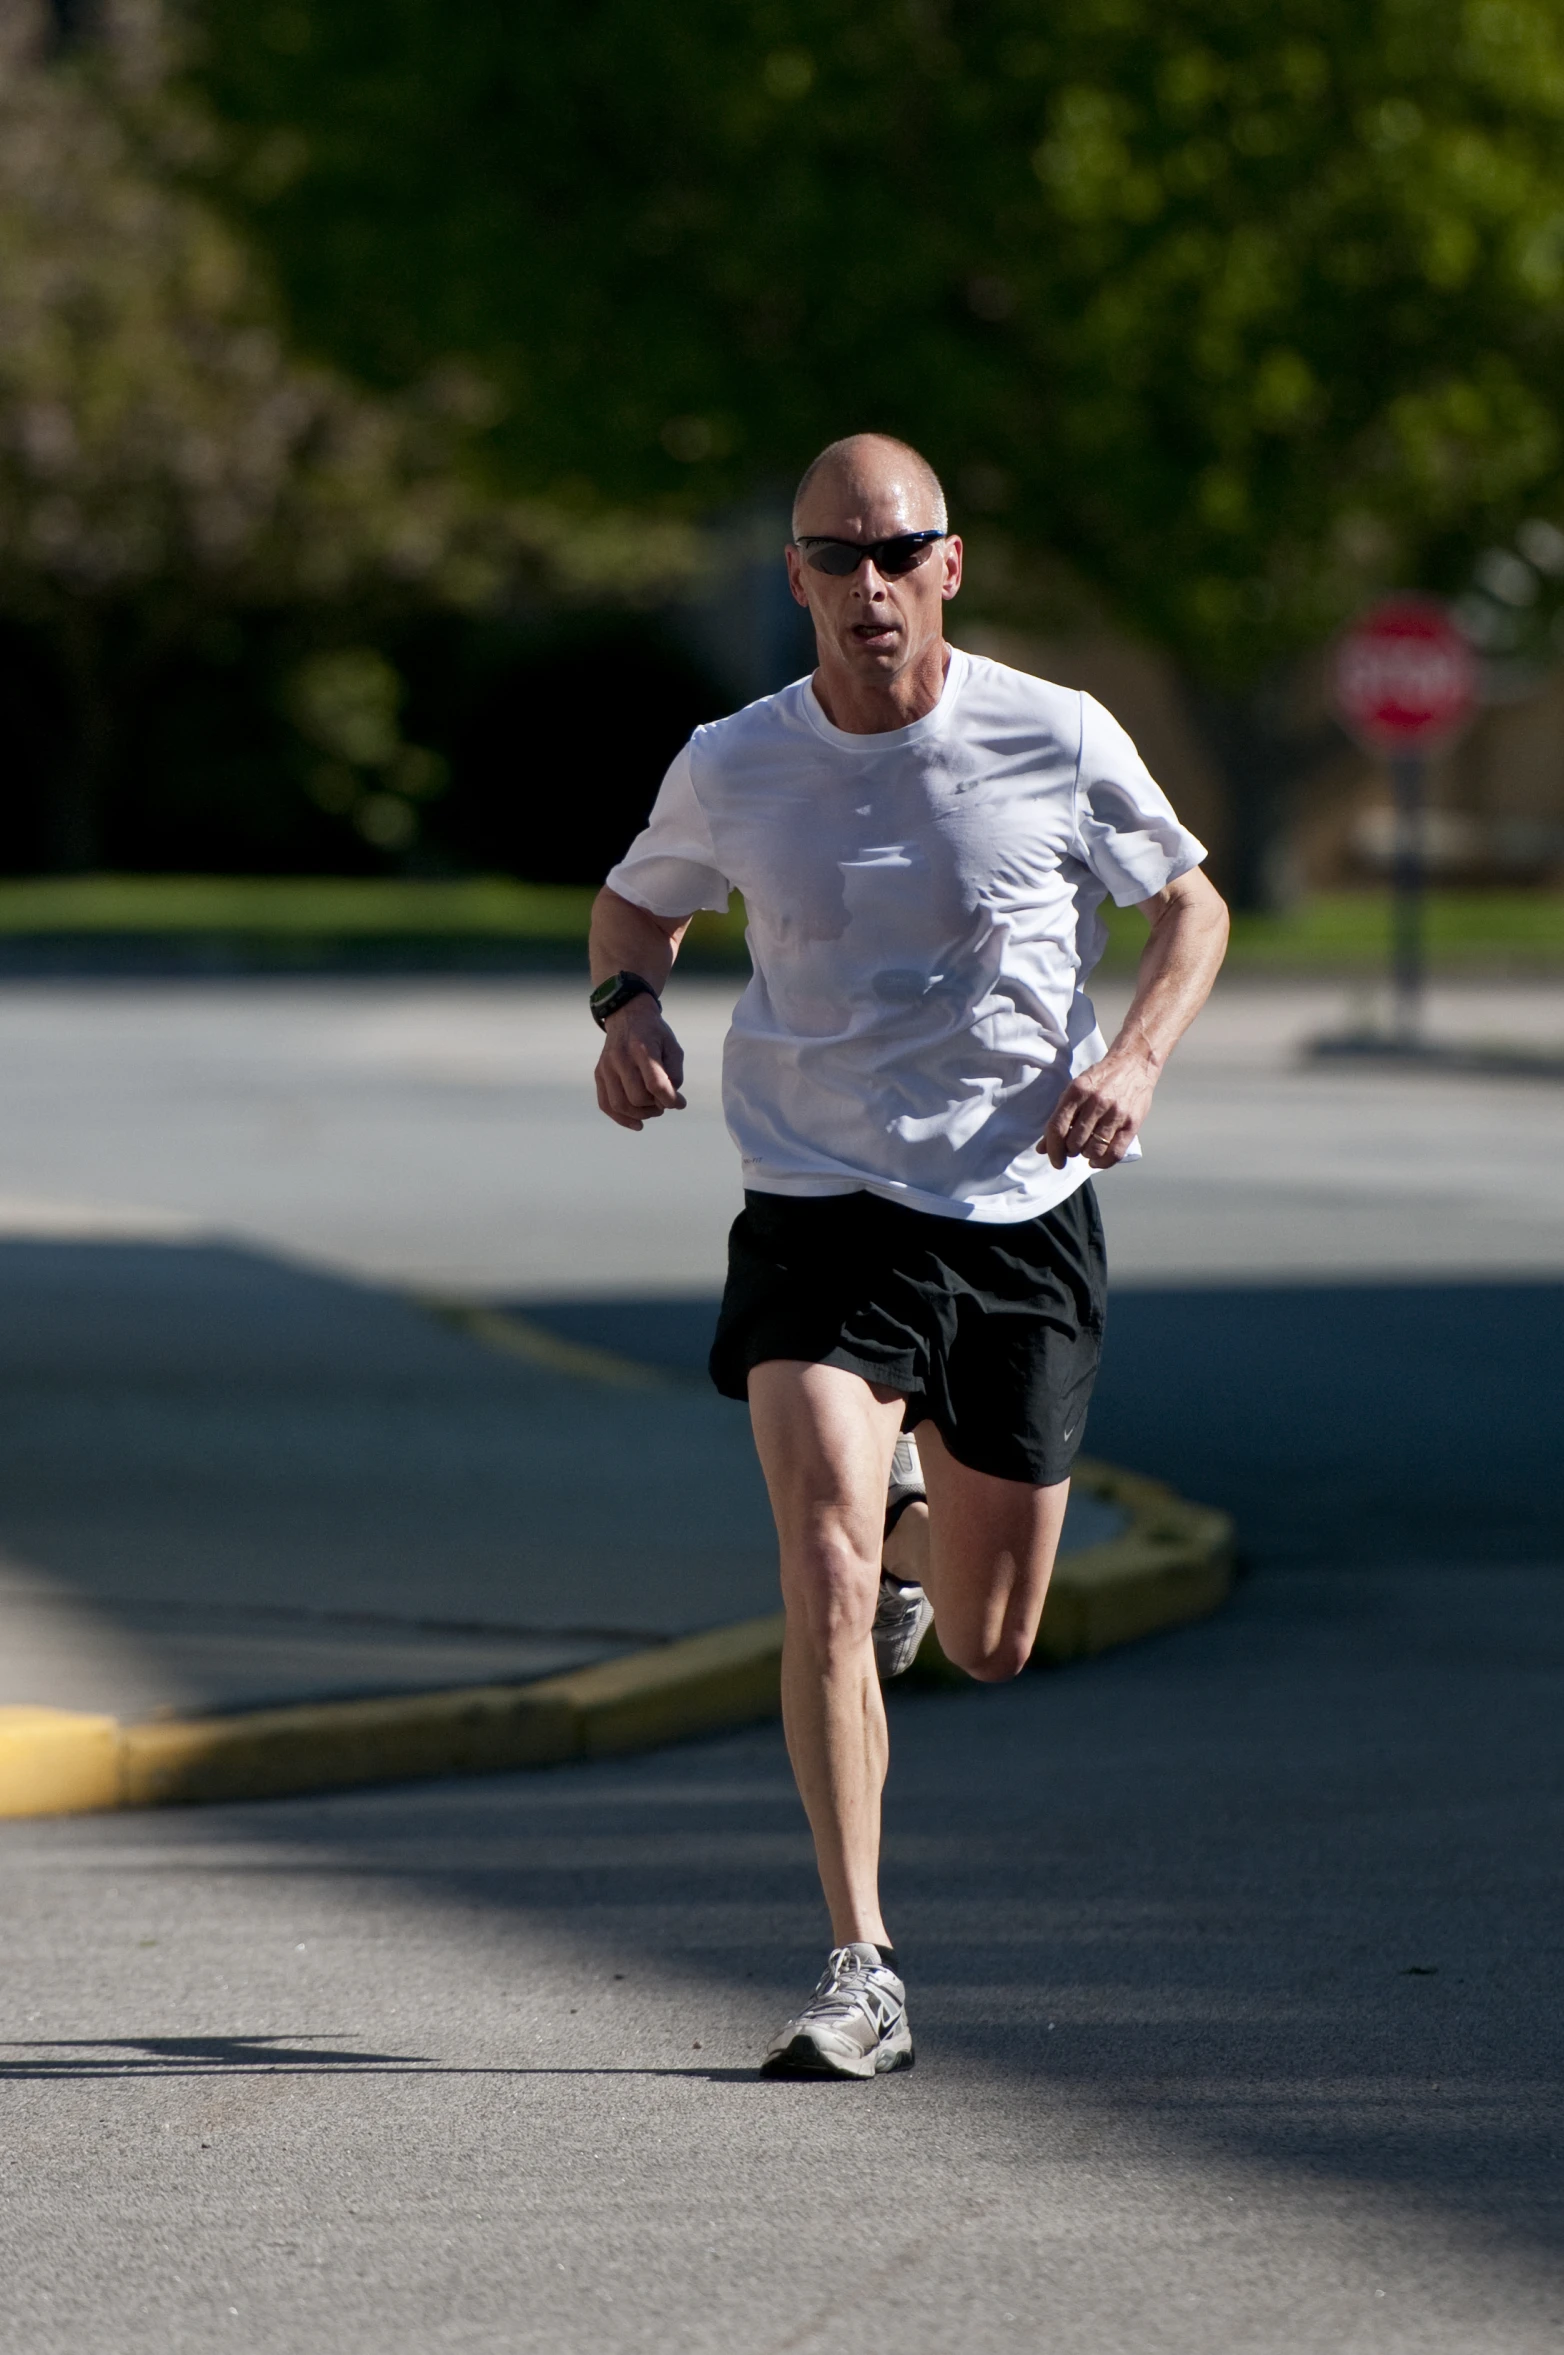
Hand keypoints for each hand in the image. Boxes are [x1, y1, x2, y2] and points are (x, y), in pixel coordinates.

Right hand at [594, 995, 686, 1129]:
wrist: (627, 1016)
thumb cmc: (654, 1034)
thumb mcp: (673, 1047)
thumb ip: (675, 1073)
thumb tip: (671, 1101)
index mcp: (642, 1048)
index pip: (655, 1084)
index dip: (670, 1099)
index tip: (680, 1103)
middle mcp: (620, 1057)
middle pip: (637, 1097)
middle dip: (655, 1107)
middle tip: (665, 1104)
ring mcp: (606, 1067)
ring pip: (619, 1105)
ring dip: (640, 1115)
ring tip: (653, 1111)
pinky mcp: (599, 1074)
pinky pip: (605, 1104)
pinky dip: (621, 1119)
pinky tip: (637, 1124)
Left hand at [1041, 1043, 1157, 1170]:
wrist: (1135, 1063)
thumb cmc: (1102, 1079)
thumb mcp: (1076, 1091)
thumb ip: (1059, 1118)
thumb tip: (1042, 1148)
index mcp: (1077, 1091)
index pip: (1058, 1127)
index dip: (1053, 1149)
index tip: (1055, 1160)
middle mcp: (1096, 1101)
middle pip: (1075, 1142)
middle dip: (1071, 1151)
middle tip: (1074, 1148)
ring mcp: (1116, 1112)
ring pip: (1094, 1150)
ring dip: (1087, 1155)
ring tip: (1088, 1149)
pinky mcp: (1132, 1123)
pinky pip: (1114, 1153)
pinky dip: (1103, 1162)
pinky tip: (1098, 1159)